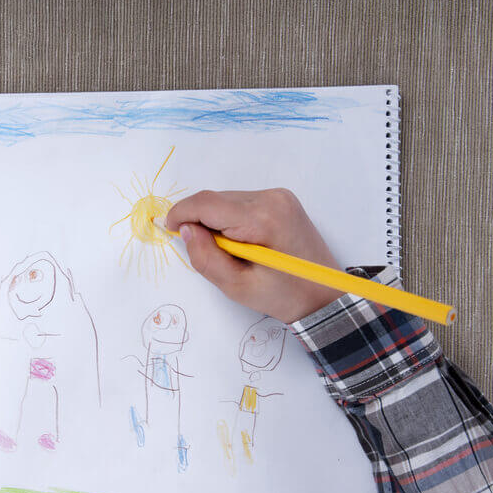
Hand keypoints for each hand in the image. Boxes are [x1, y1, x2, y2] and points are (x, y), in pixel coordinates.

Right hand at [165, 188, 342, 323]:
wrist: (324, 294)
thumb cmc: (283, 296)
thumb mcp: (237, 286)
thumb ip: (206, 257)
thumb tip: (185, 230)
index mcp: (263, 219)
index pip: (207, 204)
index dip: (181, 214)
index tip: (168, 229)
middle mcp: (272, 198)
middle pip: (216, 200)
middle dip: (200, 221)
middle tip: (206, 251)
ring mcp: (279, 196)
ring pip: (227, 200)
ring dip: (216, 220)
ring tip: (230, 251)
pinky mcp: (281, 199)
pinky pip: (242, 202)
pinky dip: (232, 219)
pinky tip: (242, 242)